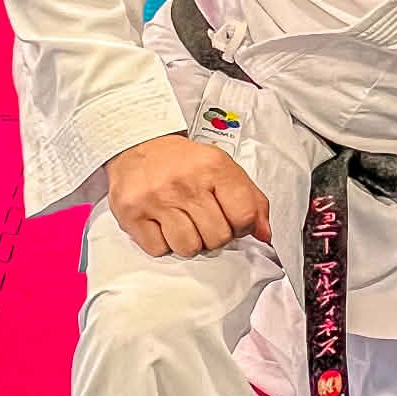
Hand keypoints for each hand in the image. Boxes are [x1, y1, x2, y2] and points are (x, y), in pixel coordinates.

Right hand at [107, 133, 272, 259]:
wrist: (138, 145)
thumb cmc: (184, 162)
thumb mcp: (224, 169)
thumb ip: (251, 200)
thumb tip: (264, 234)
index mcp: (214, 167)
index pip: (244, 216)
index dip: (242, 226)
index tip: (233, 221)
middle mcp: (185, 182)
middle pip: (217, 237)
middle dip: (214, 236)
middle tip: (204, 220)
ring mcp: (156, 198)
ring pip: (188, 248)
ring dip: (189, 242)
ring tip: (182, 222)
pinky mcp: (131, 213)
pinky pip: (159, 250)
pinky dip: (163, 243)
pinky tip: (161, 223)